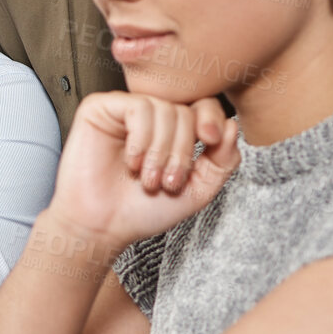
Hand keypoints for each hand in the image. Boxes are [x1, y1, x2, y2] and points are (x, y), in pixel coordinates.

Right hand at [48, 92, 239, 250]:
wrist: (103, 226)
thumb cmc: (142, 210)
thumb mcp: (198, 190)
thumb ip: (222, 160)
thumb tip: (232, 125)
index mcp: (172, 131)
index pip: (202, 107)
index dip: (211, 120)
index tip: (210, 141)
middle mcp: (149, 116)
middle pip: (185, 110)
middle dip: (182, 151)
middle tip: (167, 181)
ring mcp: (124, 110)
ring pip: (163, 109)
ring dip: (160, 151)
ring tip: (147, 178)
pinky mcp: (100, 108)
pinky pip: (137, 108)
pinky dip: (140, 139)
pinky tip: (131, 161)